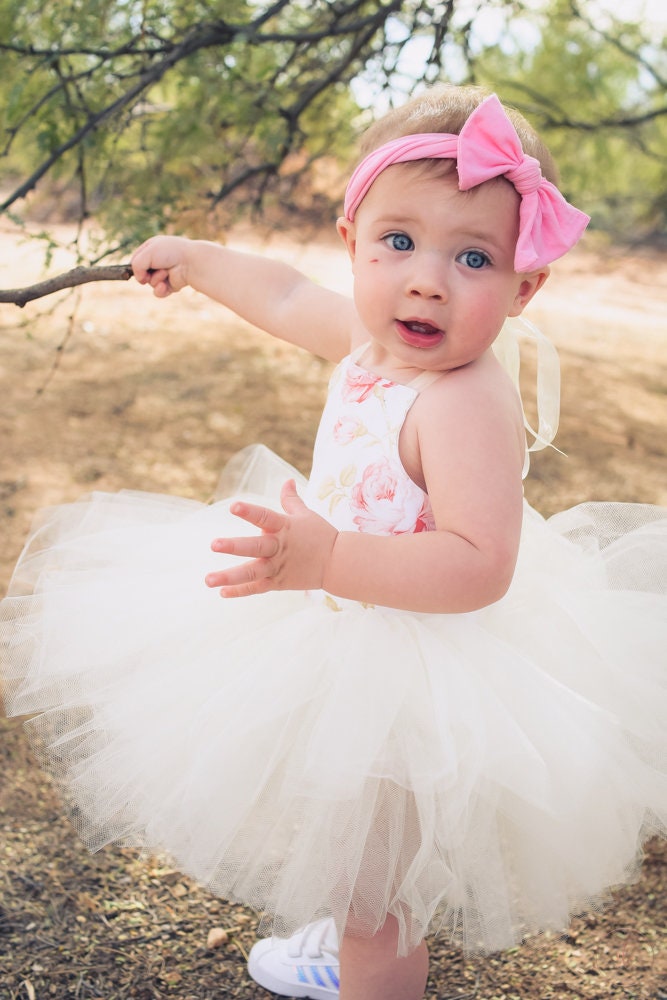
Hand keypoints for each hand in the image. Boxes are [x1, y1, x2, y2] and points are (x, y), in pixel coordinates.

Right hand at [131, 235, 191, 296]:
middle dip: (145, 274)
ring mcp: (164, 273)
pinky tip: (164, 286)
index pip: (136, 260)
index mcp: (152, 248)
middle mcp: (158, 261)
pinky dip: (160, 290)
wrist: (191, 263)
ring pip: (150, 283)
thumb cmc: (170, 253)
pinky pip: (158, 292)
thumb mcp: (147, 253)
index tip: (136, 269)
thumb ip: (136, 265)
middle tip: (152, 271)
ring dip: (155, 280)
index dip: (135, 266)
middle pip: (142, 273)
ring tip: (165, 273)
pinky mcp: (171, 285)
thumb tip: (139, 279)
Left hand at [206, 480, 337, 597]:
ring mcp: (278, 567)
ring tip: (208, 579)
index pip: (265, 517)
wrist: (339, 563)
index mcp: (285, 527)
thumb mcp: (306, 515)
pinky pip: (257, 588)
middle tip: (213, 544)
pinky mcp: (279, 583)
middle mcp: (279, 548)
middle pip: (255, 547)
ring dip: (230, 577)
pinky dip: (240, 591)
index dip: (250, 512)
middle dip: (234, 546)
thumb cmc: (321, 535)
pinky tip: (222, 592)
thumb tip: (287, 480)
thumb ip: (291, 500)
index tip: (233, 506)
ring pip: (252, 573)